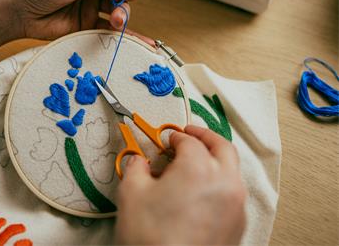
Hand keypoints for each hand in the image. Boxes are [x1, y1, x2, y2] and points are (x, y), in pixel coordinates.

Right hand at [115, 125, 245, 245]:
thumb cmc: (151, 239)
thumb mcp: (132, 193)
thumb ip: (136, 166)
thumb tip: (139, 162)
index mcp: (199, 168)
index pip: (189, 141)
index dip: (174, 137)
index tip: (166, 140)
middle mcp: (224, 183)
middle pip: (222, 147)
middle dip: (205, 136)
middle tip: (190, 135)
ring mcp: (235, 206)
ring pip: (231, 170)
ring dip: (215, 159)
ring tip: (193, 165)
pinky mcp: (238, 226)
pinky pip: (232, 193)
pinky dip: (219, 183)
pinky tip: (199, 193)